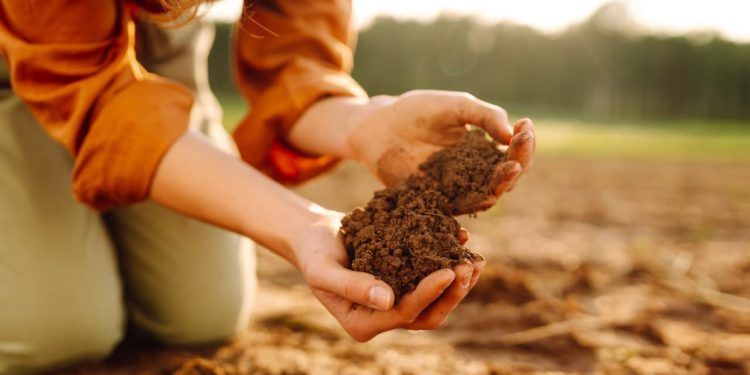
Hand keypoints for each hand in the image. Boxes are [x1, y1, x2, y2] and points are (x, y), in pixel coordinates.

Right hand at [291, 208, 483, 341]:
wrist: (315, 236)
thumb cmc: (313, 253)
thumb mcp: (323, 269)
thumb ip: (351, 286)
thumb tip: (388, 300)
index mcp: (363, 323)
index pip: (404, 313)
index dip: (428, 293)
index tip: (449, 270)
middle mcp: (383, 318)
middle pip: (427, 316)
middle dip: (452, 293)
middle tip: (470, 266)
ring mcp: (395, 303)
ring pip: (435, 303)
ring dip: (459, 283)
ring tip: (477, 260)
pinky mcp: (404, 284)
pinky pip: (431, 280)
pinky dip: (450, 264)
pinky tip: (463, 243)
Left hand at [347, 90, 535, 211]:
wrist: (380, 124)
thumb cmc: (419, 111)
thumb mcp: (458, 106)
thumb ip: (486, 117)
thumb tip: (513, 135)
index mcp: (484, 152)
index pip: (514, 154)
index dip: (524, 142)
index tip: (525, 125)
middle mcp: (475, 174)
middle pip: (508, 178)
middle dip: (519, 163)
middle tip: (520, 148)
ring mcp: (456, 190)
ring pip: (489, 195)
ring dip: (503, 184)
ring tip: (510, 169)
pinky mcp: (436, 202)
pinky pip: (460, 210)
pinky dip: (476, 205)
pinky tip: (488, 196)